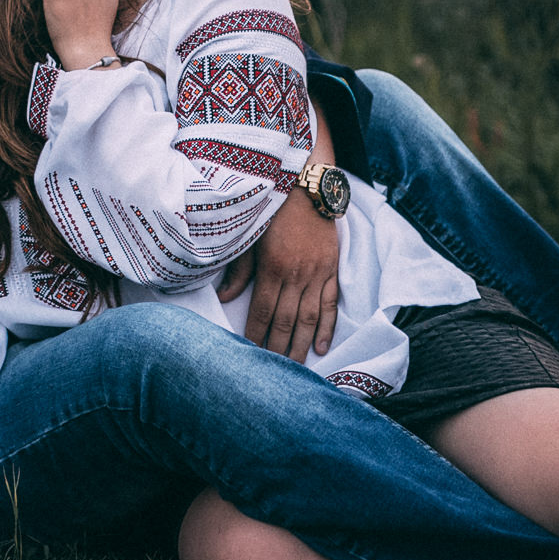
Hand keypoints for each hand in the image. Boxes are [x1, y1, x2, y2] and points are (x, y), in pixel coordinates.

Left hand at [217, 106, 340, 359]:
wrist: (306, 185)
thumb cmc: (272, 208)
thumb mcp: (250, 236)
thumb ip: (239, 268)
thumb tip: (226, 297)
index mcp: (273, 267)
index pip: (263, 312)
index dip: (256, 336)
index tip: (249, 355)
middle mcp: (297, 274)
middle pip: (288, 322)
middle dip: (280, 350)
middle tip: (274, 374)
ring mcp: (318, 273)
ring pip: (311, 318)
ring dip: (304, 346)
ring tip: (297, 368)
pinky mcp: (332, 269)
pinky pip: (331, 304)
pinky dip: (328, 327)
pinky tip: (324, 347)